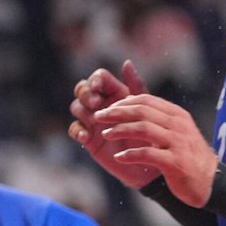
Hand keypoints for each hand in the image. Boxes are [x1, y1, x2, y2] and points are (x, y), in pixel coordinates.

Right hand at [67, 60, 158, 189]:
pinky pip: (74, 129)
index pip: (99, 78)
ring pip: (76, 107)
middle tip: (96, 103)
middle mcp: (101, 104)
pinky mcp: (87, 138)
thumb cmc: (151, 134)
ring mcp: (92, 121)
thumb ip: (135, 86)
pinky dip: (77, 130)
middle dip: (85, 93)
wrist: (148, 162)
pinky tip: (86, 136)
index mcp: (115, 93)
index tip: (98, 88)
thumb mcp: (146, 108)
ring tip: (93, 119)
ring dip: (82, 110)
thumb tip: (126, 63)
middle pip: (82, 89)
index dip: (95, 80)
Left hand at [94, 93, 218, 206]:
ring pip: (143, 129)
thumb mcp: (176, 132)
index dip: (124, 102)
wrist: (209, 182)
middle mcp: (178, 125)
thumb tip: (132, 104)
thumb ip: (158, 118)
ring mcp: (178, 143)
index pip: (147, 100)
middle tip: (98, 117)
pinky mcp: (175, 162)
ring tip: (105, 135)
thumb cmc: (187, 156)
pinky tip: (119, 157)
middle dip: (117, 113)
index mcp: (177, 115)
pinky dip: (130, 154)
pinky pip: (148, 154)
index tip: (107, 108)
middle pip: (142, 112)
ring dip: (120, 130)